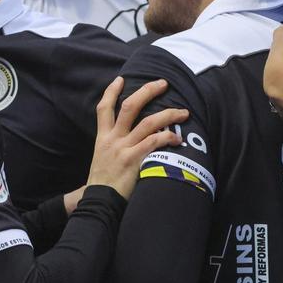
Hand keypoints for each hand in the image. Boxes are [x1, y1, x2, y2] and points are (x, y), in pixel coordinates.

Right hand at [87, 77, 185, 198]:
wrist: (99, 203)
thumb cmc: (104, 183)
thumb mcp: (102, 159)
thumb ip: (114, 146)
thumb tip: (131, 138)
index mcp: (103, 138)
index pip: (103, 108)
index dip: (111, 91)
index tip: (121, 79)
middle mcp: (113, 140)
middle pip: (129, 107)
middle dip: (147, 91)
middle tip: (163, 83)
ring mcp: (124, 149)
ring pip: (148, 122)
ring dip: (168, 114)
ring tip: (183, 111)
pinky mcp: (134, 161)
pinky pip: (154, 142)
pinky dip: (168, 137)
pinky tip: (177, 138)